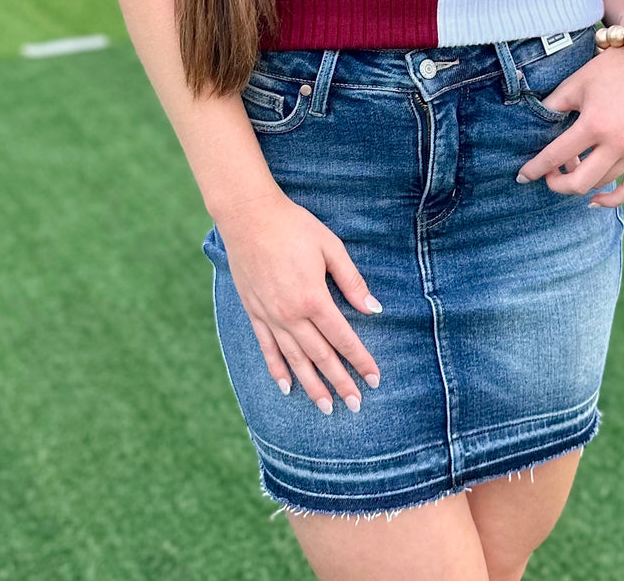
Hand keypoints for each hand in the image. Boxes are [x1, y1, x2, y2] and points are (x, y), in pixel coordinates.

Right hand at [216, 190, 383, 413]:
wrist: (248, 217)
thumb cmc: (294, 226)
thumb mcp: (330, 247)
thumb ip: (351, 281)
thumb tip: (374, 309)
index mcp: (313, 298)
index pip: (343, 338)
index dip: (360, 360)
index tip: (374, 379)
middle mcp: (291, 314)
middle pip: (320, 356)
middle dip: (340, 383)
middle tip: (355, 405)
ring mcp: (270, 316)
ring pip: (295, 360)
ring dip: (312, 386)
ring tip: (326, 408)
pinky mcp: (254, 313)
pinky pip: (267, 348)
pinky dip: (277, 370)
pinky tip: (286, 387)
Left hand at [515, 46, 623, 205]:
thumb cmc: (607, 71)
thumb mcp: (573, 85)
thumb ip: (551, 107)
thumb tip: (530, 127)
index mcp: (593, 124)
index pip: (555, 156)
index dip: (535, 169)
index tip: (522, 176)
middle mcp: (617, 143)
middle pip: (579, 182)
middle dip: (556, 183)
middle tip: (549, 174)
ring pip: (600, 183)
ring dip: (581, 180)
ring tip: (574, 164)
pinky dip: (612, 199)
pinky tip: (595, 199)